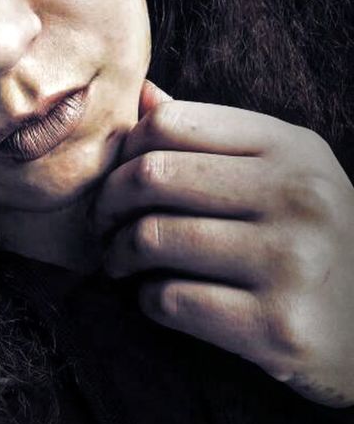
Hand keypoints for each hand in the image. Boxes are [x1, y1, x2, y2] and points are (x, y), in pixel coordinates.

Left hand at [93, 81, 353, 406]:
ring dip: (117, 253)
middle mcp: (299, 195)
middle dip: (108, 203)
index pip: (170, 123)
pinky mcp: (279, 328)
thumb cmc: (319, 240)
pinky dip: (145, 299)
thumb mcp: (285, 173)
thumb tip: (144, 95)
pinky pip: (170, 301)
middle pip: (151, 175)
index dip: (126, 150)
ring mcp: (292, 262)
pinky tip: (155, 297)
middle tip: (103, 224)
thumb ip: (214, 137)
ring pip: (151, 237)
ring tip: (120, 261)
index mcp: (292, 148)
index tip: (120, 177)